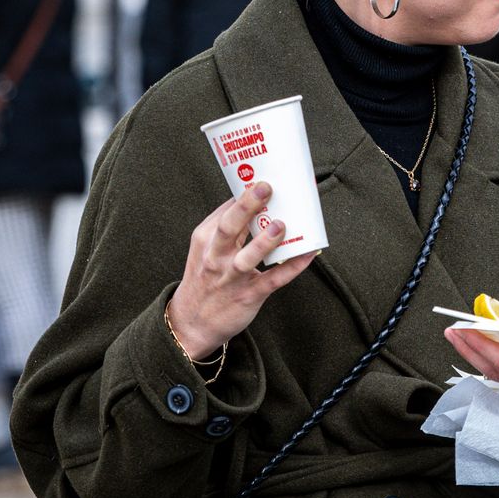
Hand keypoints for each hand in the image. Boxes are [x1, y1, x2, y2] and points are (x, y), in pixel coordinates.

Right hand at [166, 182, 316, 358]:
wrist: (190, 324)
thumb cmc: (204, 278)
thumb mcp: (205, 249)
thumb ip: (227, 227)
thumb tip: (253, 199)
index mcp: (206, 239)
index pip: (225, 210)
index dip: (244, 192)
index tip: (264, 174)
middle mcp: (215, 256)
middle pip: (229, 227)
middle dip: (247, 206)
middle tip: (266, 187)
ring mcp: (232, 277)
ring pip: (248, 257)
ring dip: (265, 241)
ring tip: (281, 225)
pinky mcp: (248, 295)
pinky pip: (273, 280)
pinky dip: (292, 267)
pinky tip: (308, 254)